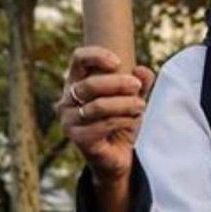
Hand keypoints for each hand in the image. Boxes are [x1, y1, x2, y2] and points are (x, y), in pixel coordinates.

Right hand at [59, 45, 154, 186]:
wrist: (116, 155)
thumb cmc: (120, 120)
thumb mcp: (132, 97)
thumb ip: (140, 82)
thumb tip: (142, 70)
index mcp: (76, 82)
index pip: (78, 59)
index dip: (96, 56)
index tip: (118, 62)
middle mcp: (67, 100)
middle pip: (89, 84)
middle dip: (117, 83)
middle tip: (136, 86)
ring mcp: (69, 120)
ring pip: (98, 106)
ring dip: (124, 104)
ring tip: (141, 105)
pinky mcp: (78, 138)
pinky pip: (102, 125)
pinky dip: (122, 120)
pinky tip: (132, 120)